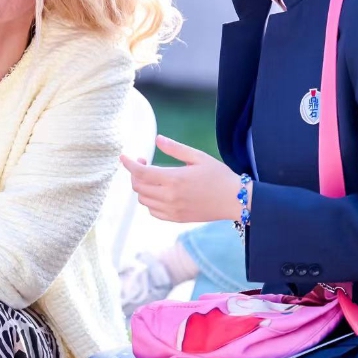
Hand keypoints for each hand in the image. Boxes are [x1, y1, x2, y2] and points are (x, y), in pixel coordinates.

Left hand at [120, 135, 243, 223]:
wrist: (235, 200)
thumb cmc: (219, 175)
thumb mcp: (198, 157)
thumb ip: (175, 149)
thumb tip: (157, 139)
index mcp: (174, 179)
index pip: (141, 172)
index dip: (128, 164)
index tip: (123, 156)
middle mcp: (170, 197)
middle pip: (138, 186)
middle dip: (135, 173)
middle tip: (144, 162)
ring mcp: (172, 210)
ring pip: (143, 200)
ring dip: (142, 187)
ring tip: (152, 176)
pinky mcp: (176, 219)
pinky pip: (153, 212)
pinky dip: (149, 201)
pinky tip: (158, 192)